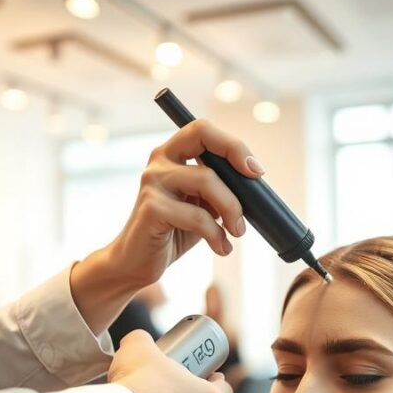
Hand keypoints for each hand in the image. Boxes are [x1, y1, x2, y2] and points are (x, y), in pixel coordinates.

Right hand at [107, 119, 263, 288]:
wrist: (137, 263)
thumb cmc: (172, 231)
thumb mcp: (202, 206)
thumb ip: (220, 190)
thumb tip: (254, 185)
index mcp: (172, 154)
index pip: (203, 129)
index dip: (233, 144)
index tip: (256, 170)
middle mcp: (159, 161)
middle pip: (202, 137)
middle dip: (236, 157)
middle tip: (254, 191)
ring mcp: (152, 182)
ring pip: (207, 180)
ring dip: (231, 209)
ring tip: (237, 232)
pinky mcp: (152, 208)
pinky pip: (197, 216)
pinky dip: (216, 234)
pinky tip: (221, 248)